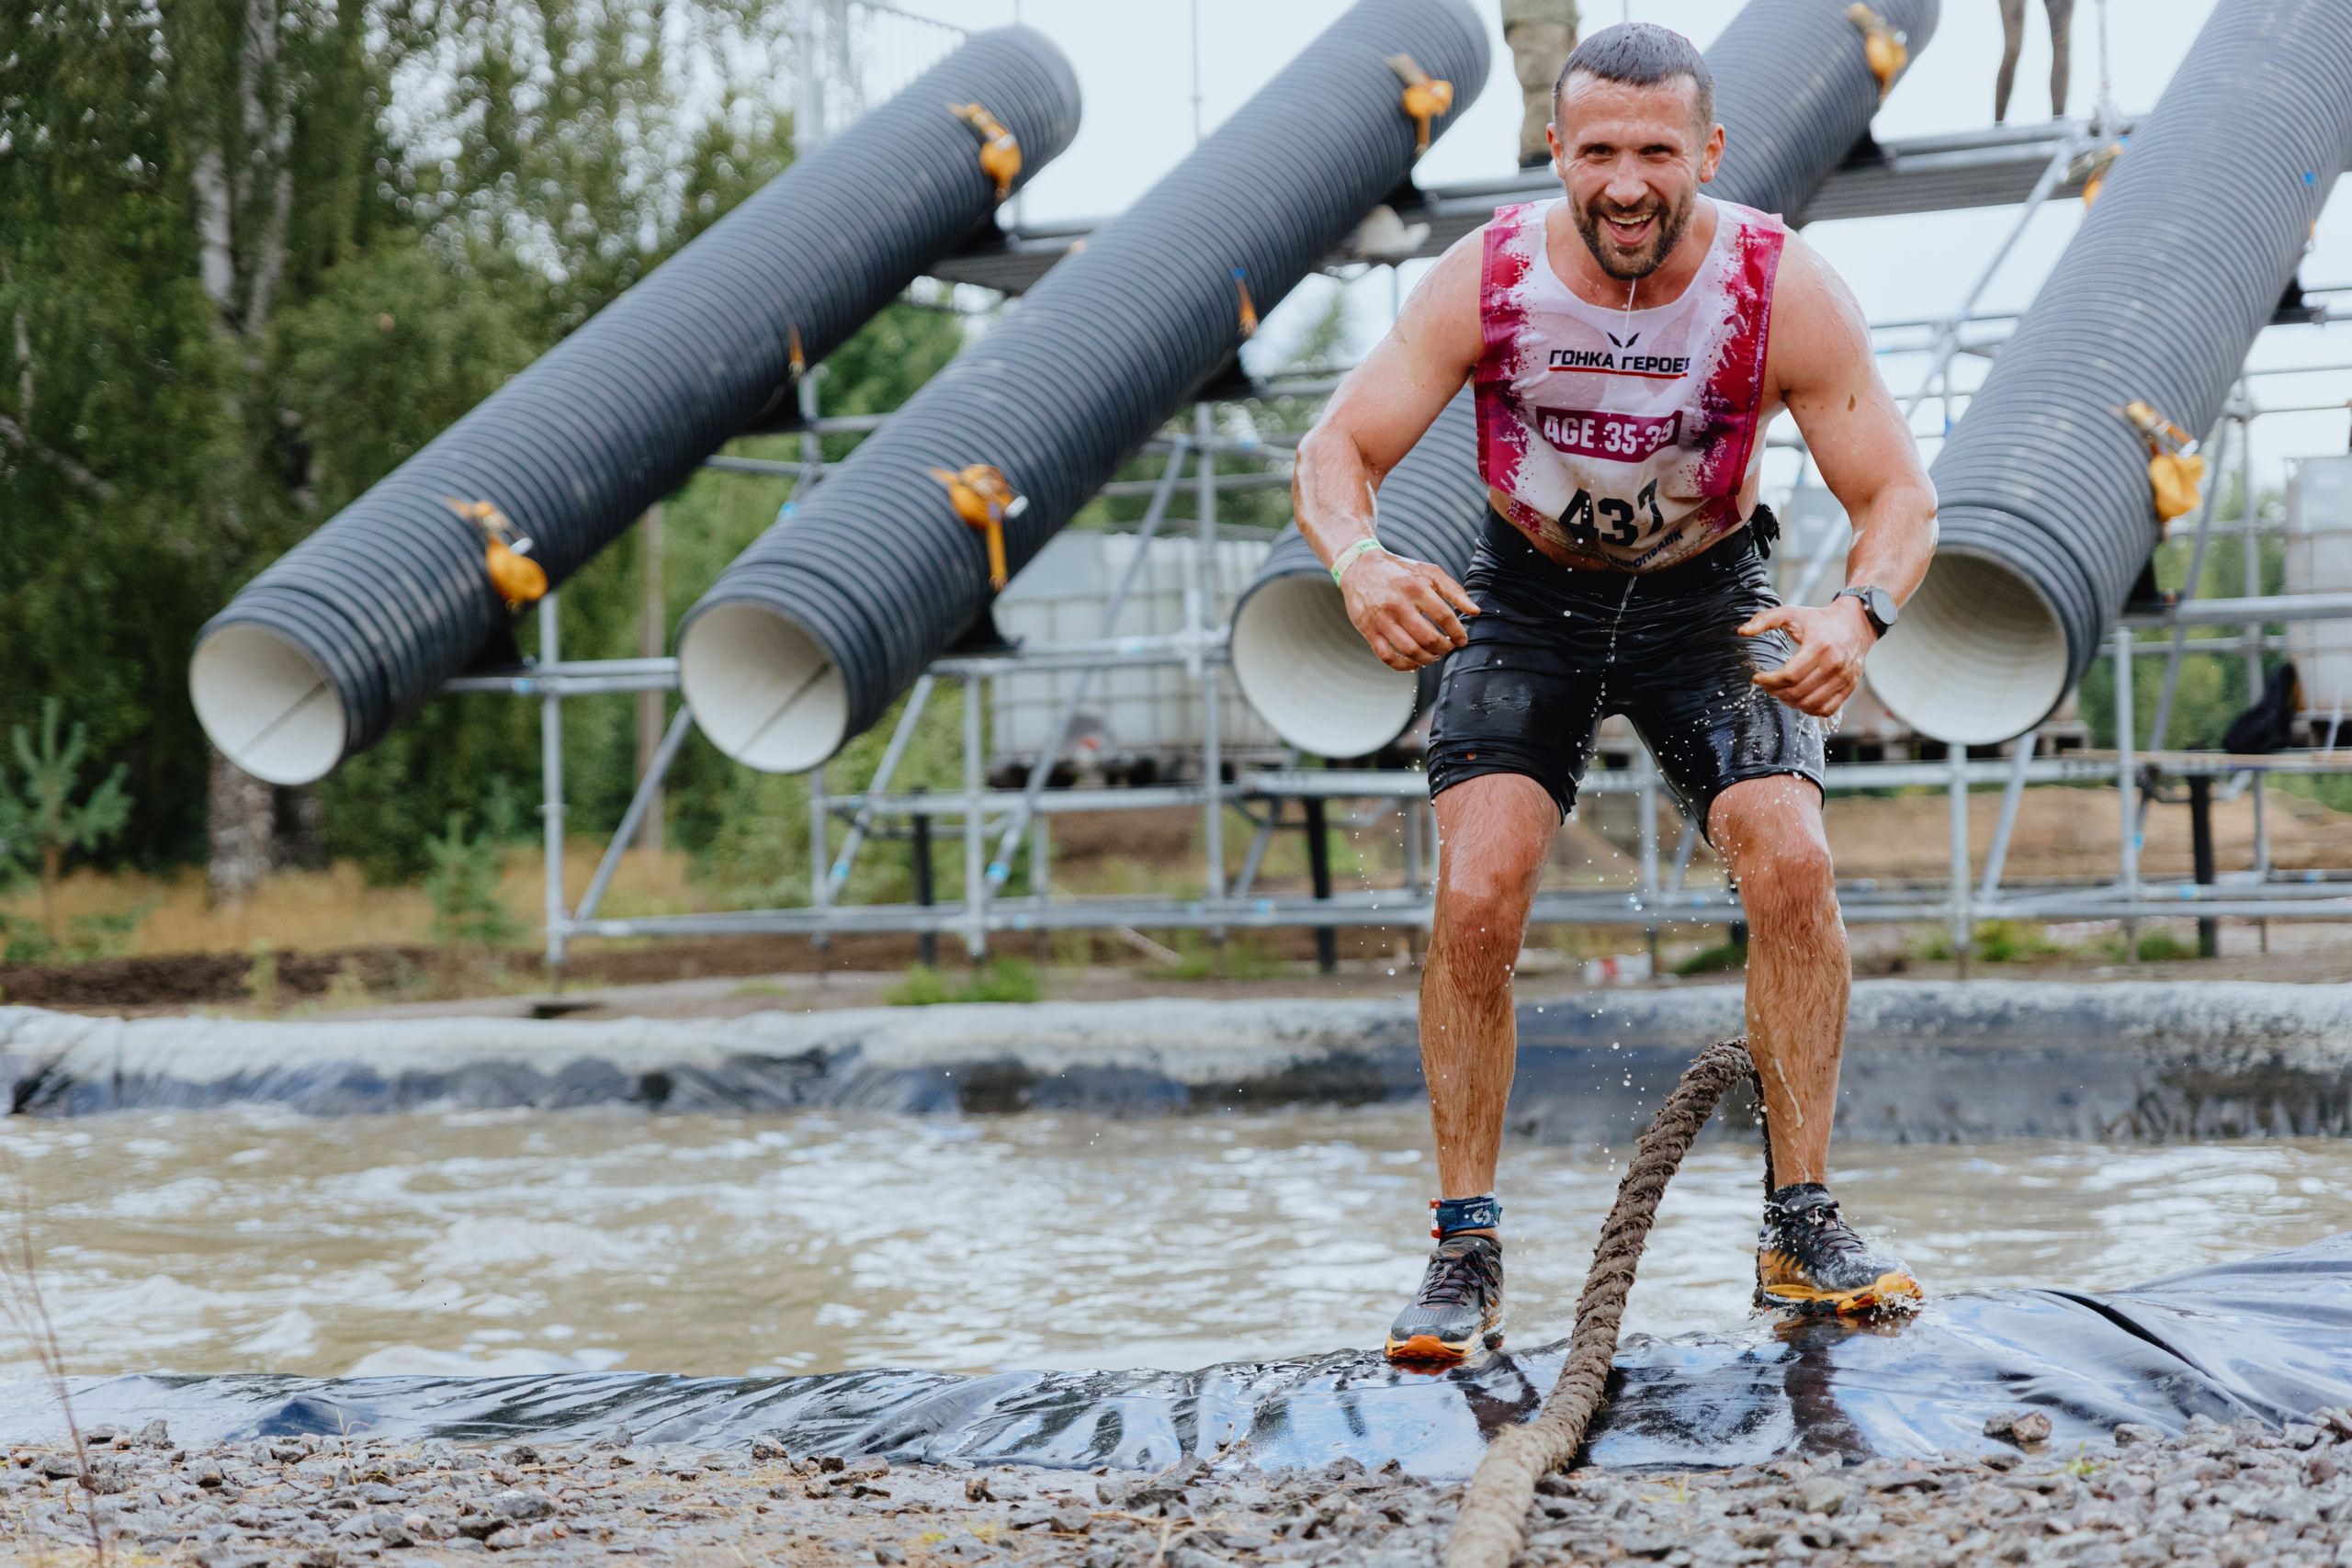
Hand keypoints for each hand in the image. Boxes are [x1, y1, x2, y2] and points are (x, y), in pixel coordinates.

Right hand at [1341, 552, 1478, 669]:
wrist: (1359, 567)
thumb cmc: (1399, 571)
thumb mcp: (1428, 572)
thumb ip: (1454, 591)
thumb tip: (1475, 611)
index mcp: (1415, 587)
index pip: (1443, 616)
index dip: (1457, 632)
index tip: (1462, 639)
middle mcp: (1397, 604)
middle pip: (1427, 637)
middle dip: (1444, 648)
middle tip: (1448, 647)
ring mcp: (1381, 619)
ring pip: (1409, 650)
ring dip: (1427, 659)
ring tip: (1434, 656)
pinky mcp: (1368, 630)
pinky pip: (1387, 657)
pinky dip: (1404, 666)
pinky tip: (1414, 663)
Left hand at [1742, 596, 1875, 716]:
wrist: (1855, 623)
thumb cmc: (1819, 620)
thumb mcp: (1792, 613)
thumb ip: (1765, 619)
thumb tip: (1742, 631)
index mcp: (1819, 646)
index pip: (1789, 676)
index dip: (1768, 681)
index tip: (1757, 678)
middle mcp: (1834, 664)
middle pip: (1798, 692)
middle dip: (1775, 692)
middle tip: (1766, 685)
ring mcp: (1844, 678)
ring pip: (1810, 704)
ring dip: (1789, 702)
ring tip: (1780, 691)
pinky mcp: (1849, 687)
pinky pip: (1826, 710)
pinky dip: (1809, 710)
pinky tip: (1799, 699)